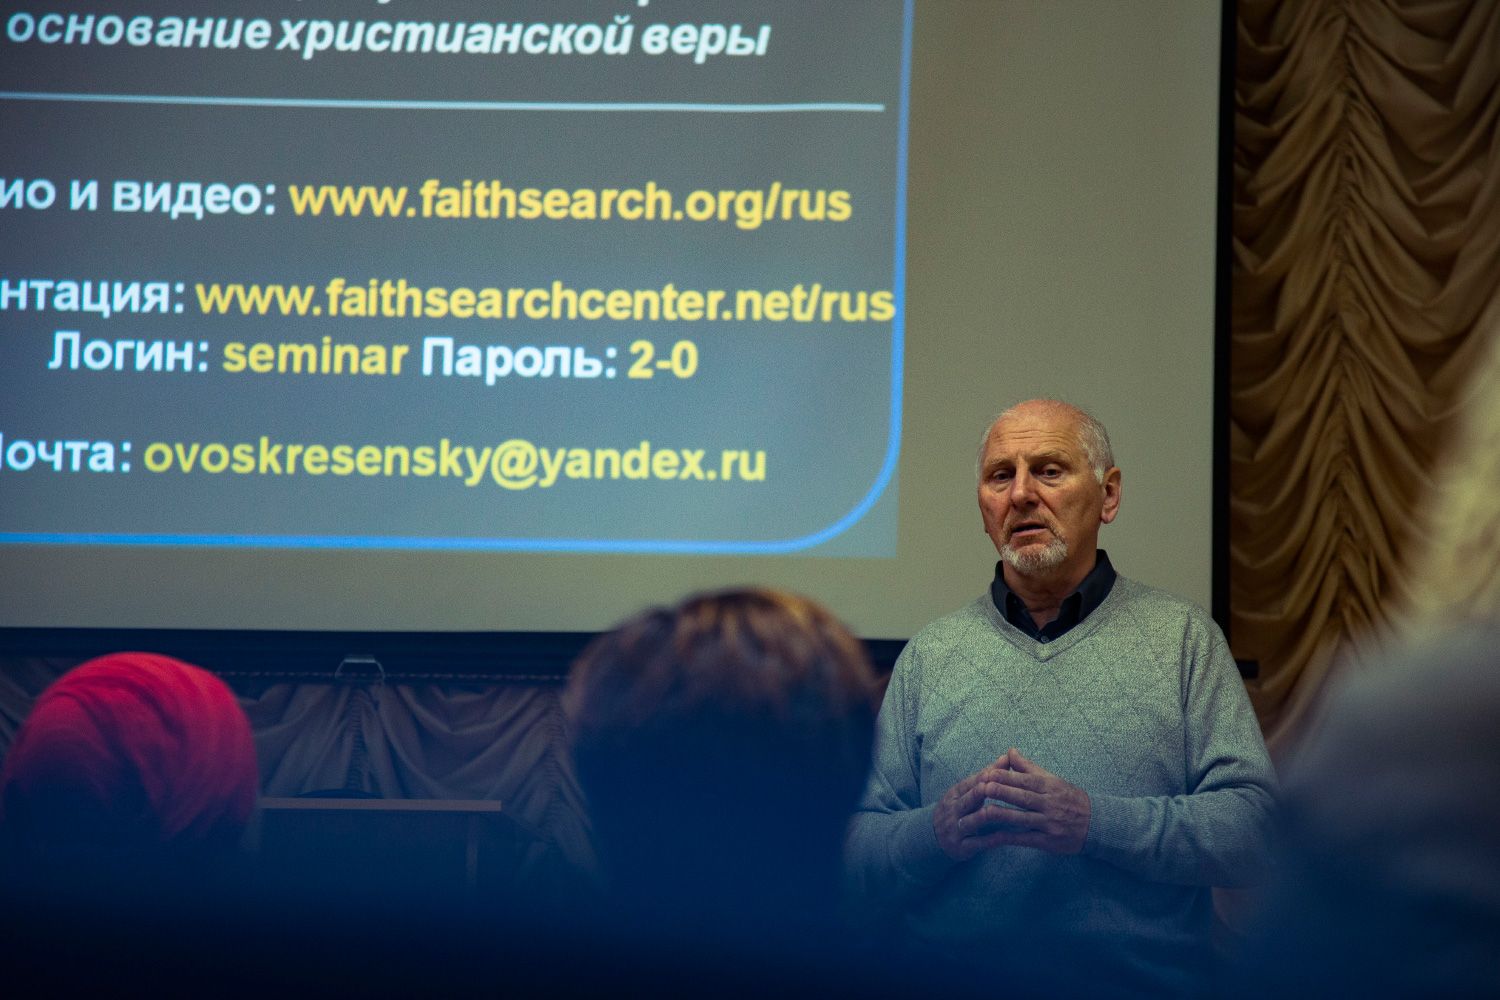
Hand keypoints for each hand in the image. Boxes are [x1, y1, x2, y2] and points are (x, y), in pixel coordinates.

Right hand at [933, 756, 1014, 859]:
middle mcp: (953, 810)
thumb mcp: (966, 792)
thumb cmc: (957, 810)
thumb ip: (986, 776)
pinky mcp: (962, 847)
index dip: (985, 776)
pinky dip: (992, 839)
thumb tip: (1007, 757)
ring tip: (1002, 811)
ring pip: (972, 821)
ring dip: (987, 815)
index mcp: (954, 794)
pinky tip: (1006, 837)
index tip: (1001, 768)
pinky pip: (978, 843)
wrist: (933, 838)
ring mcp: (956, 829)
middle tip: (998, 785)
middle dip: (981, 792)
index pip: (969, 783)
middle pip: (968, 799)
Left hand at [969, 748, 1090, 854]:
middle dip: (1004, 793)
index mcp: (1050, 787)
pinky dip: (1009, 838)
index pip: (1027, 780)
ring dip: (1003, 815)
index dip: (1008, 777)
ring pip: (1023, 819)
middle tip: (984, 787)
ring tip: (984, 812)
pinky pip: (1025, 839)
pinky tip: (994, 836)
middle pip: (1024, 798)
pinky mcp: (1048, 842)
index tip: (990, 773)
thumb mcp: (1053, 780)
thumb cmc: (1069, 799)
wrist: (1096, 825)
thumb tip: (1010, 751)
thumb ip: (1029, 767)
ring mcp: (1049, 824)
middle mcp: (1050, 805)